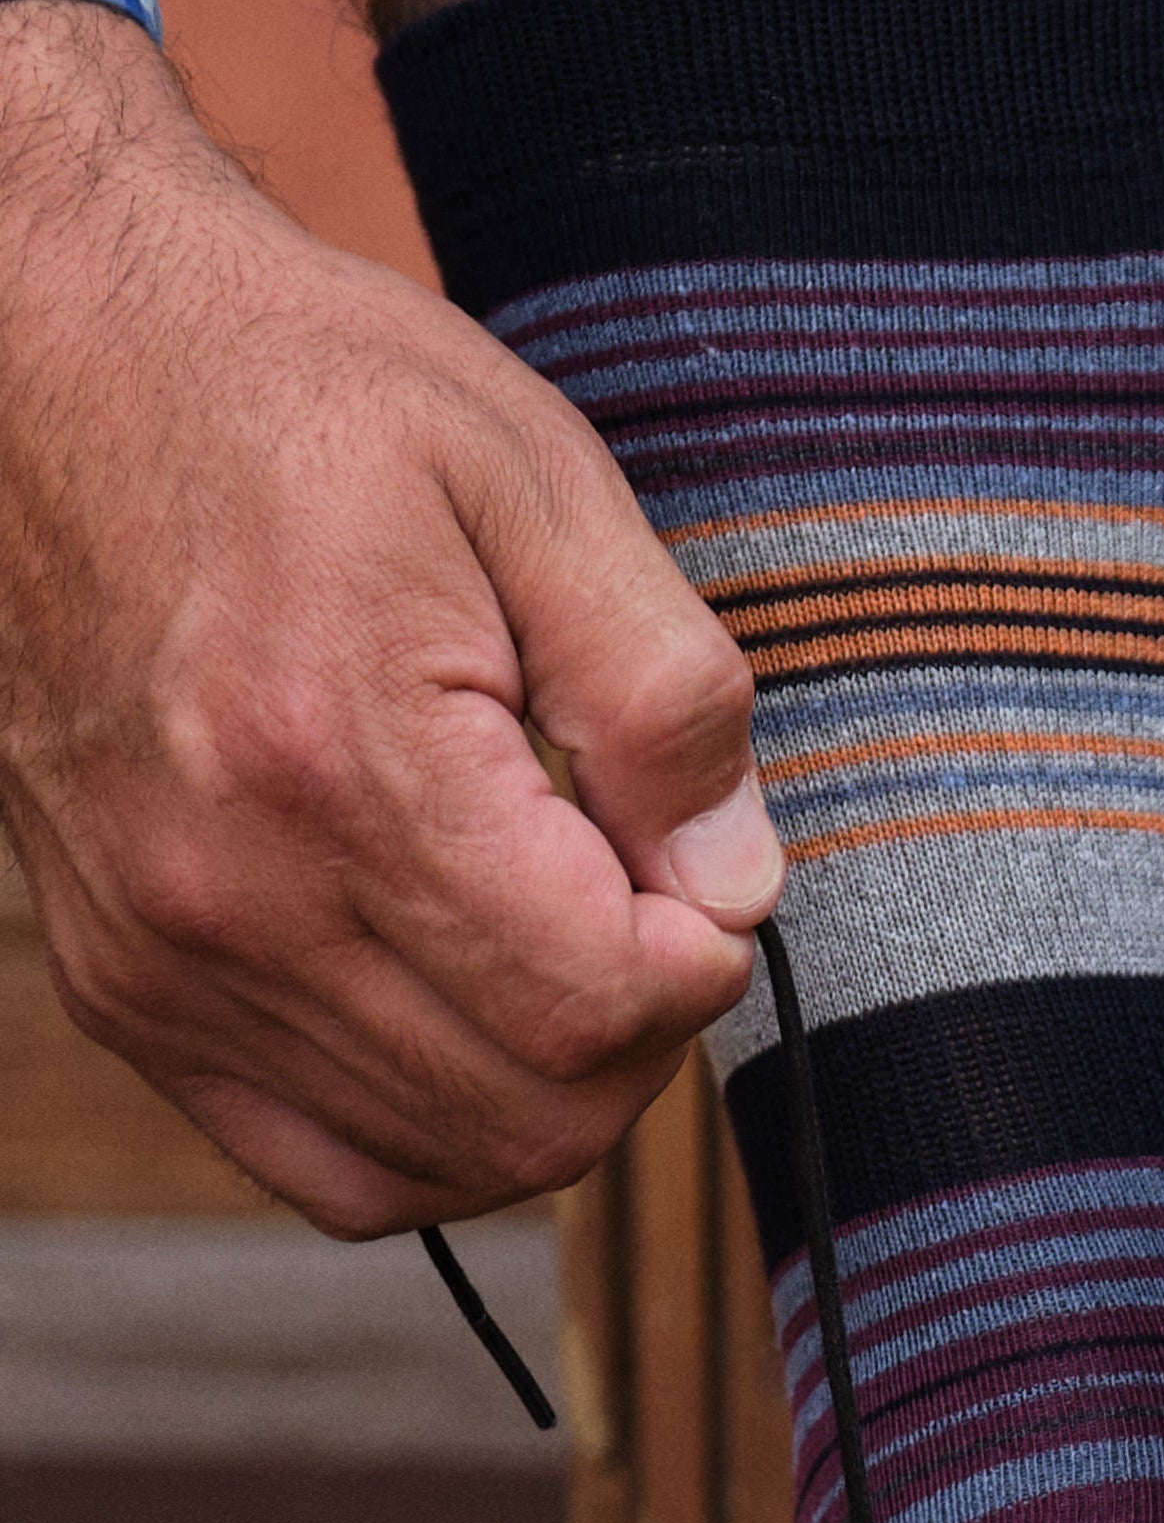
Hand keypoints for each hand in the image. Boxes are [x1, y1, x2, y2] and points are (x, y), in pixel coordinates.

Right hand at [0, 0, 775, 1232]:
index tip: (699, 866)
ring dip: (552, 1084)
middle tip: (648, 902)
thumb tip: (737, 883)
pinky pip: (320, 1163)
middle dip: (644, 1034)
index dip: (702, 961)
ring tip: (561, 933)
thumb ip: (664, 696)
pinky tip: (472, 1009)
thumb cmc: (308, 397)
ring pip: (438, 1162)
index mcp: (344, 764)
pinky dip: (434, 1128)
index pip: (593, 1004)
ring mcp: (160, 958)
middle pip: (529, 1116)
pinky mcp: (124, 986)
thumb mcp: (538, 485)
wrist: (61, 359)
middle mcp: (232, 895)